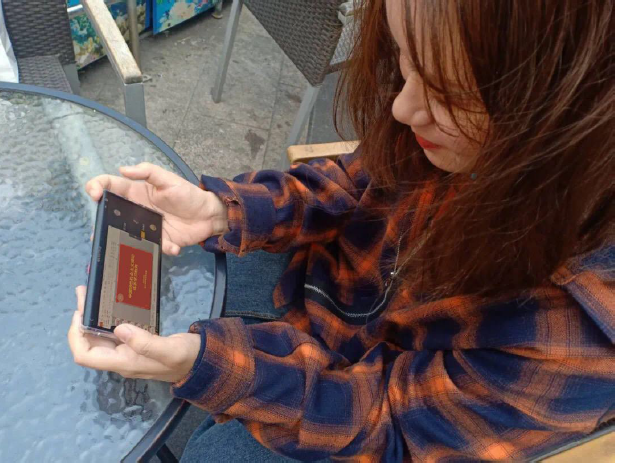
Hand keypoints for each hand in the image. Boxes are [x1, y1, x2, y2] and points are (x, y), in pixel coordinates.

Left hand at [68, 286, 200, 382]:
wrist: (202, 363)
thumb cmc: (187, 357)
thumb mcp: (170, 350)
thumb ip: (146, 343)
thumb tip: (119, 329)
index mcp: (124, 363)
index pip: (85, 356)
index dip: (76, 336)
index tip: (80, 312)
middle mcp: (120, 359)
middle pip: (88, 344)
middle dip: (81, 320)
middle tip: (84, 293)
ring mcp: (126, 353)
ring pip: (98, 337)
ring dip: (91, 318)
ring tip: (91, 295)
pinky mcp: (134, 345)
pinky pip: (112, 333)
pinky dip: (105, 318)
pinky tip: (109, 305)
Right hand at [86, 163, 227, 255]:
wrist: (208, 214)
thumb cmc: (187, 194)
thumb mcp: (169, 179)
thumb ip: (148, 171)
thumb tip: (122, 169)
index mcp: (136, 193)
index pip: (111, 187)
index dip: (97, 187)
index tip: (94, 194)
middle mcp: (136, 211)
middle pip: (111, 215)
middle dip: (101, 221)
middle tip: (98, 228)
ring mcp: (146, 228)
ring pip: (126, 236)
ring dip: (121, 241)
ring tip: (119, 246)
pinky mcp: (160, 241)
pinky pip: (154, 247)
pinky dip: (163, 248)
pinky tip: (173, 247)